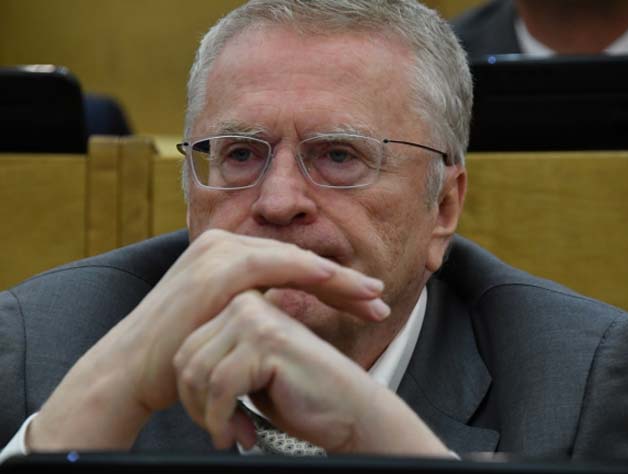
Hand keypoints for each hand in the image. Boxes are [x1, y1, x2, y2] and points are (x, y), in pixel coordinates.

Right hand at [28, 229, 387, 450]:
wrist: (134, 368)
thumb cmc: (182, 351)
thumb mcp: (226, 321)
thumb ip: (258, 306)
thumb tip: (292, 308)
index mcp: (228, 254)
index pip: (293, 265)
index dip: (333, 282)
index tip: (365, 300)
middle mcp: (223, 244)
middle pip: (299, 259)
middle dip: (343, 281)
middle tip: (379, 297)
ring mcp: (218, 252)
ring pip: (292, 259)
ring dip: (335, 278)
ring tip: (371, 296)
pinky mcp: (215, 267)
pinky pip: (269, 264)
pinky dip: (303, 270)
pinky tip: (332, 278)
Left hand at [174, 290, 450, 455]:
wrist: (349, 412)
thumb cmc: (299, 396)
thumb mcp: (249, 371)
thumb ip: (220, 358)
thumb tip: (178, 368)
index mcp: (242, 304)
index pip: (187, 346)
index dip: (192, 391)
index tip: (212, 417)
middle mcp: (247, 303)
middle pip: (187, 358)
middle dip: (197, 405)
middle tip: (221, 430)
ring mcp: (257, 318)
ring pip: (198, 372)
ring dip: (210, 415)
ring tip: (232, 432)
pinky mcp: (267, 340)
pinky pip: (219, 385)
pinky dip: (222, 418)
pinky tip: (240, 432)